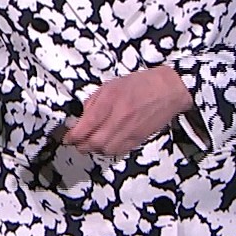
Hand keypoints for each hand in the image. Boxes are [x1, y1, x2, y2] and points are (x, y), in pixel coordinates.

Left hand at [60, 66, 195, 157]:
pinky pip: (119, 151)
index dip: (73, 135)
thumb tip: (81, 118)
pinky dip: (109, 150)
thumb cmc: (140, 84)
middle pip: (94, 142)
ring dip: (94, 149)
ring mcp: (130, 130)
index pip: (86, 125)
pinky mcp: (139, 138)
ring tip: (90, 144)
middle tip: (76, 143)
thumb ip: (93, 102)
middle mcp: (119, 117)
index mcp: (110, 100)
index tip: (67, 137)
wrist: (168, 90)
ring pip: (106, 150)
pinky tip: (105, 144)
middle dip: (81, 145)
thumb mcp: (110, 85)